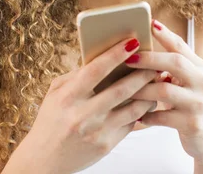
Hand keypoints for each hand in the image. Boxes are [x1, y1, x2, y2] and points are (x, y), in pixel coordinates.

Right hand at [7, 37, 158, 173]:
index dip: (115, 54)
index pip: (95, 70)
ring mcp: (97, 131)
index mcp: (68, 97)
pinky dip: (141, 110)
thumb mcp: (54, 94)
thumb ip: (75, 76)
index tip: (132, 42)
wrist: (45, 160)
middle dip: (142, 73)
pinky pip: (130, 123)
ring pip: (132, 108)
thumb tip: (101, 59)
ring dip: (149, 92)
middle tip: (155, 60)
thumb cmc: (50, 121)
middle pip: (120, 89)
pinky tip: (148, 99)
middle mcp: (83, 114)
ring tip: (157, 79)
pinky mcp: (107, 145)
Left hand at [124, 19, 202, 163]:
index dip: (165, 34)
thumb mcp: (185, 84)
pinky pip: (163, 116)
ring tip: (123, 91)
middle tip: (128, 59)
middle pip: (175, 63)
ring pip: (164, 90)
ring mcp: (199, 103)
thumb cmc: (189, 107)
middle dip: (149, 59)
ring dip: (141, 90)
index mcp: (199, 69)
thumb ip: (169, 68)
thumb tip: (138, 49)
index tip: (150, 23)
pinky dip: (147, 115)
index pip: (181, 46)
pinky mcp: (193, 124)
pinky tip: (136, 116)